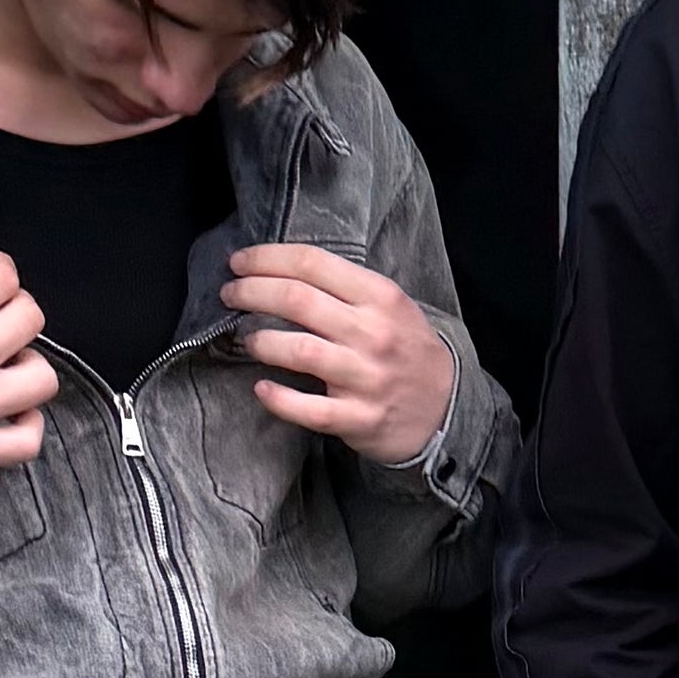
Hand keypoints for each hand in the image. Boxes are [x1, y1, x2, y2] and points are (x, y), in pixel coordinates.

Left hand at [223, 245, 456, 462]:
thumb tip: (281, 273)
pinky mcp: (359, 419)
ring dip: (262, 341)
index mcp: (381, 297)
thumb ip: (346, 289)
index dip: (267, 258)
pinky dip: (279, 399)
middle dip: (252, 292)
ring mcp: (367, 378)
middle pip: (298, 300)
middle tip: (230, 294)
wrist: (448, 407)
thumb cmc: (407, 351)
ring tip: (247, 339)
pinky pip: (310, 409)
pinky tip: (262, 388)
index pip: (313, 264)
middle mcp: (374, 334)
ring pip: (300, 351)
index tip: (240, 262)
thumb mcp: (391, 307)